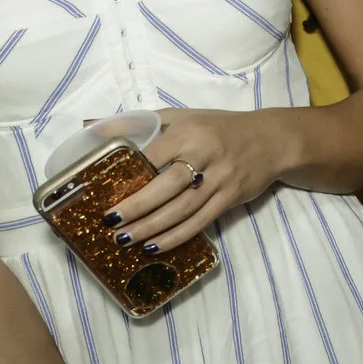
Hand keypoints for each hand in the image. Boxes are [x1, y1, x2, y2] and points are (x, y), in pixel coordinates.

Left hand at [102, 114, 288, 255]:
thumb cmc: (219, 127)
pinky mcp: (231, 197)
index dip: (130, 175)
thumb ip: (141, 123)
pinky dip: (176, 236)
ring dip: (152, 227)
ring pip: (182, 209)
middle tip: (110, 221)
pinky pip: (200, 222)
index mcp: (190, 131)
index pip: (154, 154)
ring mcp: (221, 179)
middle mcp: (206, 154)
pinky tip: (154, 246)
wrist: (272, 140)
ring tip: (124, 239)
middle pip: (167, 186)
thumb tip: (90, 127)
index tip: (106, 191)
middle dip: (137, 207)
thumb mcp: (183, 117)